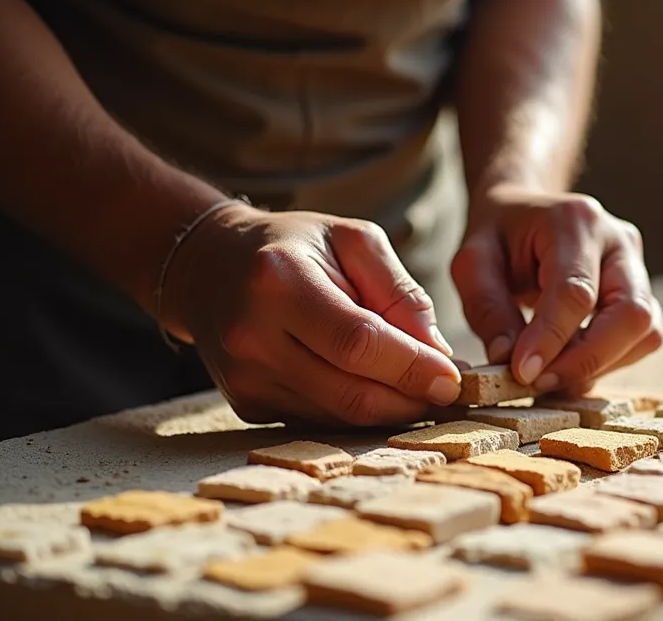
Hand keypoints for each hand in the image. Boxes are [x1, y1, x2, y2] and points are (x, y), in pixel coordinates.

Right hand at [159, 204, 461, 425]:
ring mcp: (245, 380)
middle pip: (350, 392)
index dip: (410, 367)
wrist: (208, 264)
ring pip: (339, 417)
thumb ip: (400, 292)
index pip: (357, 342)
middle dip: (410, 399)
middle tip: (448, 393)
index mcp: (279, 282)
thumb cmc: (295, 246)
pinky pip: (320, 421)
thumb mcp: (354, 241)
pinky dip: (359, 413)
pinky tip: (378, 390)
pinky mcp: (247, 405)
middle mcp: (252, 337)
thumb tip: (438, 354)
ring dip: (390, 411)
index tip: (454, 378)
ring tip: (420, 389)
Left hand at [451, 185, 662, 395]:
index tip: (523, 374)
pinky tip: (570, 361)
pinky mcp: (642, 291)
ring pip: (645, 332)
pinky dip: (609, 361)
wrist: (524, 212)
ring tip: (551, 373)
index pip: (576, 292)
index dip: (551, 339)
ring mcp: (637, 266)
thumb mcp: (472, 263)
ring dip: (600, 364)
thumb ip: (487, 309)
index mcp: (574, 221)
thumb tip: (509, 362)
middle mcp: (618, 241)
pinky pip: (643, 339)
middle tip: (540, 383)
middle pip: (631, 313)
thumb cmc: (498, 236)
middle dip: (587, 360)